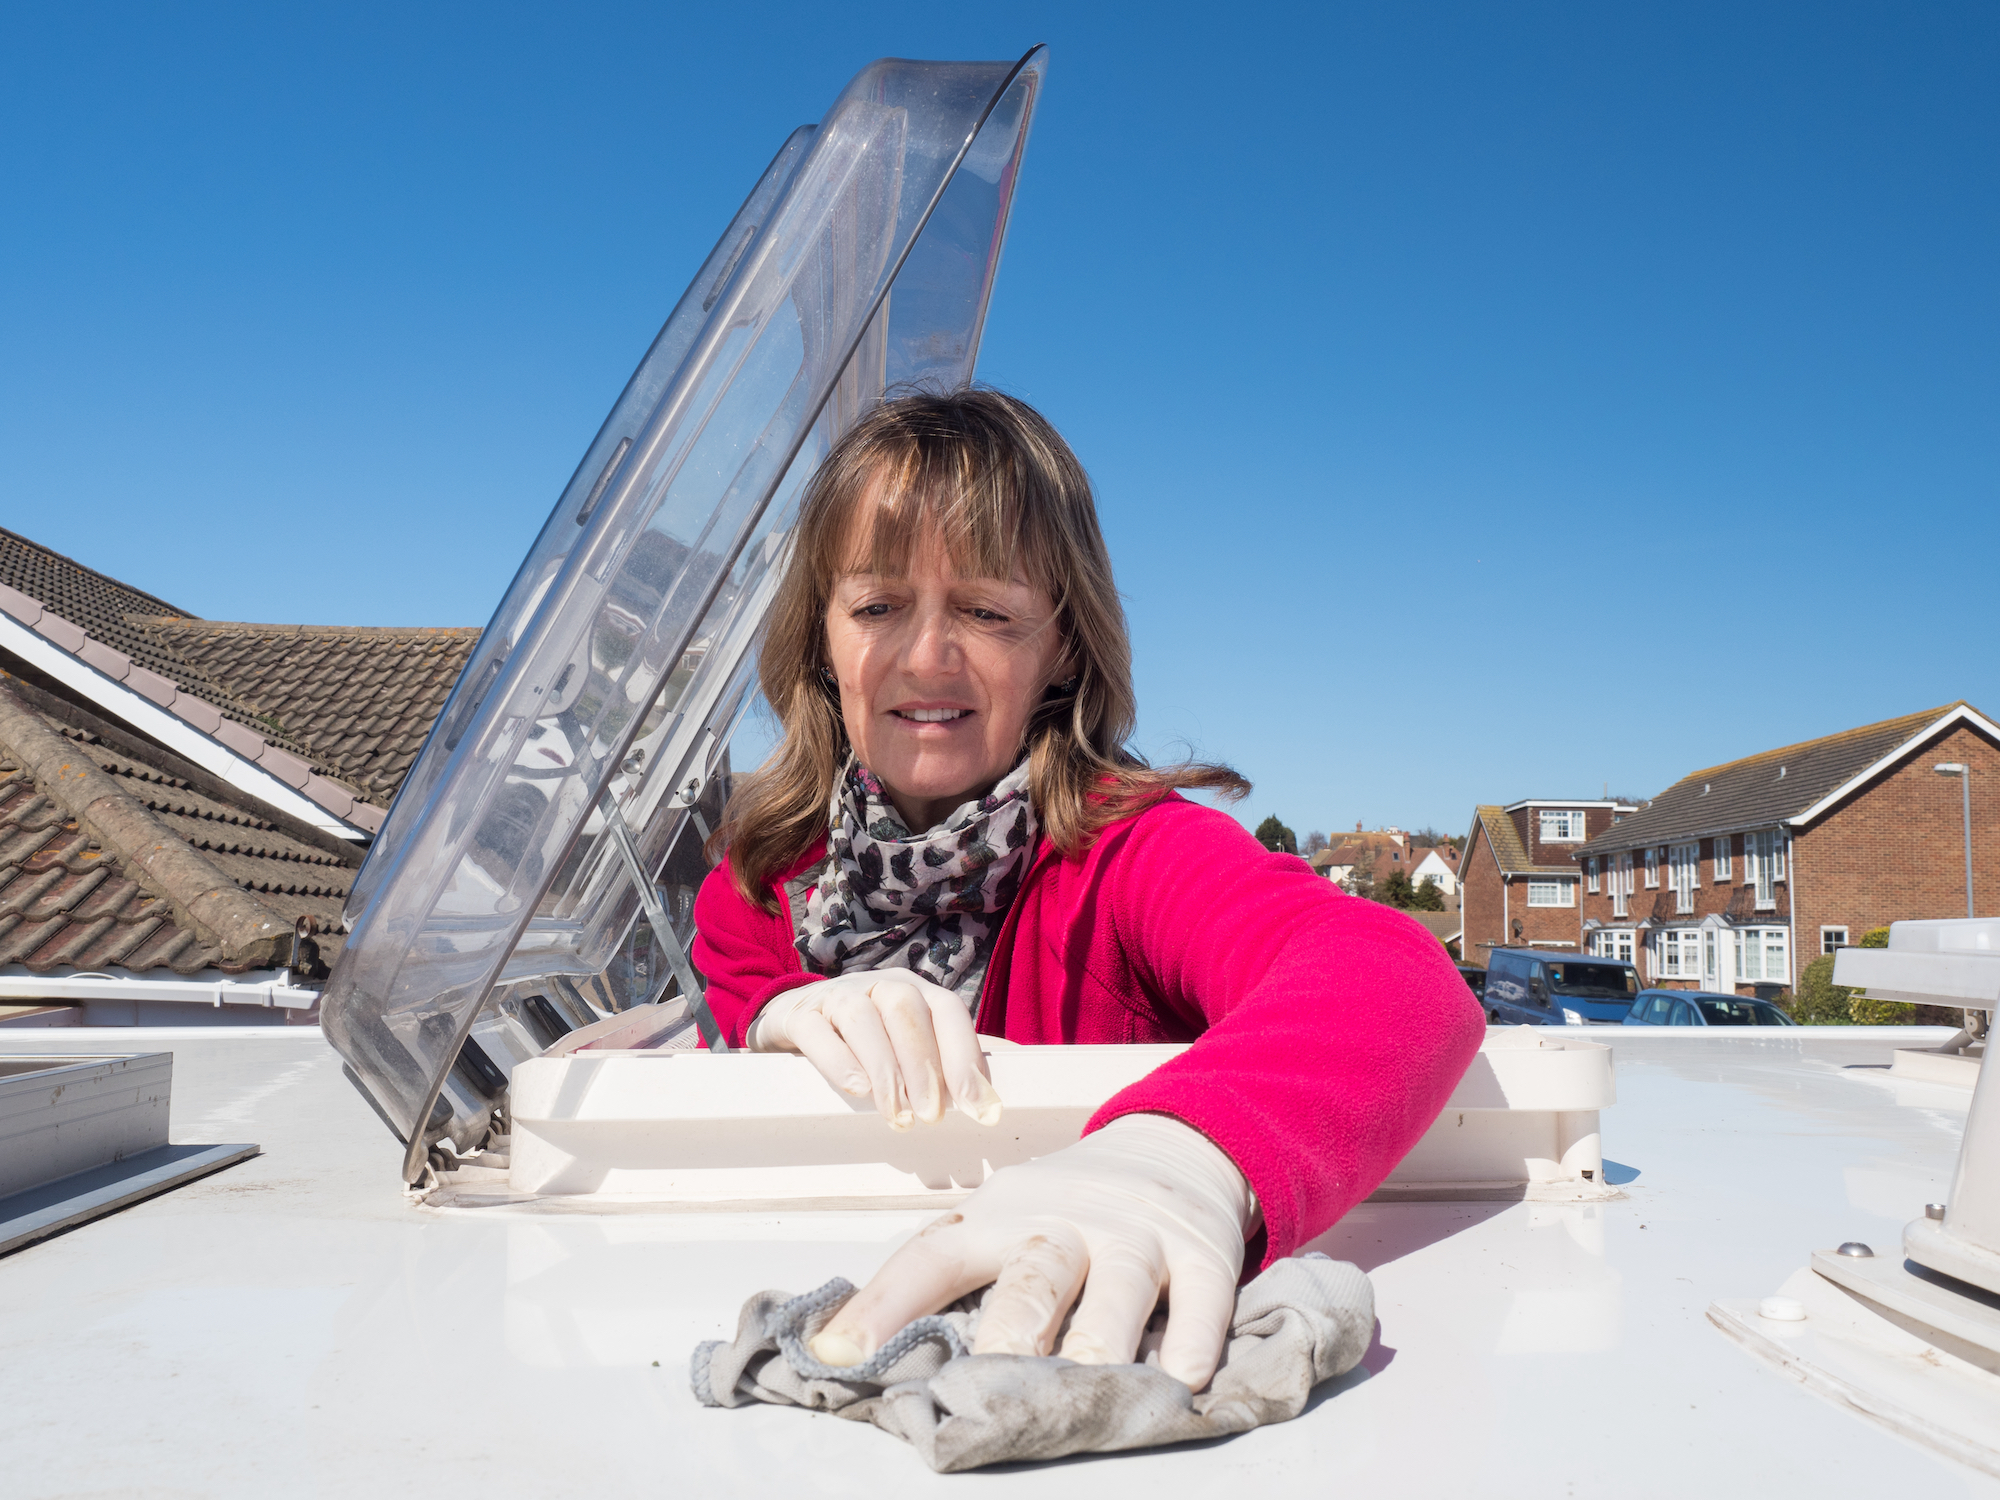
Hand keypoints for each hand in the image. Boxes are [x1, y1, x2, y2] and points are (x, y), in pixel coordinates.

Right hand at [747, 973, 1002, 1129]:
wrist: (793, 1018)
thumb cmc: (866, 1038)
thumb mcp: (909, 1040)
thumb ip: (949, 1059)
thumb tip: (1004, 1089)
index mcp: (916, 990)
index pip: (948, 1012)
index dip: (967, 1057)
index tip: (981, 1108)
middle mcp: (880, 985)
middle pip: (908, 1011)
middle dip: (926, 1066)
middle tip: (933, 1117)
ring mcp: (837, 996)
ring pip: (864, 1019)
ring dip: (886, 1069)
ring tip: (898, 1115)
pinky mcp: (799, 1016)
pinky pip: (818, 1032)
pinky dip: (839, 1060)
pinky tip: (858, 1091)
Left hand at [808, 1113, 1257, 1390]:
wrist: (1175, 1143)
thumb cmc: (1068, 1204)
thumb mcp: (1005, 1218)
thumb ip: (953, 1272)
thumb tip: (859, 1352)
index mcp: (1001, 1216)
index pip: (934, 1256)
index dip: (885, 1303)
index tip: (838, 1355)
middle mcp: (1067, 1222)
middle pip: (1031, 1280)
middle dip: (1007, 1337)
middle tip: (980, 1394)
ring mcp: (1138, 1237)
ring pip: (1117, 1293)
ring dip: (1099, 1347)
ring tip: (1081, 1396)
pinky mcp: (1204, 1255)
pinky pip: (1203, 1304)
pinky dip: (1192, 1345)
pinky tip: (1179, 1381)